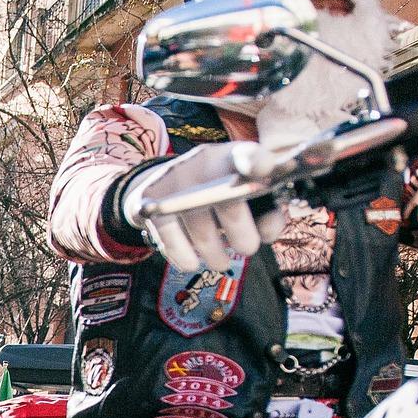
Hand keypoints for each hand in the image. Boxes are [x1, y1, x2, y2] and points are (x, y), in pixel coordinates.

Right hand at [119, 141, 284, 273]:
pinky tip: (191, 262)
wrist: (161, 189)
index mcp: (232, 157)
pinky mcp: (148, 202)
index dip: (256, 162)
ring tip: (221, 262)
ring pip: (200, 227)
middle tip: (248, 249)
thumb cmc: (214, 195)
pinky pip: (169, 237)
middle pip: (228, 201)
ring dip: (215, 254)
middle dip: (243, 234)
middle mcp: (202, 163)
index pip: (247, 155)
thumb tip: (269, 233)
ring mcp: (173, 181)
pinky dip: (183, 255)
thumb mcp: (242, 195)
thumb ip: (266, 211)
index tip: (264, 171)